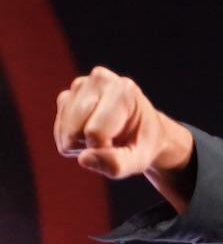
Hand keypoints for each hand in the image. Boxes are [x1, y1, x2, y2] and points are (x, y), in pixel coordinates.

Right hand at [54, 66, 193, 208]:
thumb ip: (116, 164)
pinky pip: (58, 131)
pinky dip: (72, 140)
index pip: (95, 132)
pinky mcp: (67, 96)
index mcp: (123, 91)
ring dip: (81, 144)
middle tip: (112, 140)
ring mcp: (80, 85)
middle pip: (74, 131)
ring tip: (104, 135)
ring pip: (64, 131)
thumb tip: (83, 159)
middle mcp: (99, 80)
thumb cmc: (142, 144)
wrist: (141, 129)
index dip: (104, 149)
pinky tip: (90, 132)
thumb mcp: (139, 160)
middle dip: (90, 145)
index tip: (121, 144)